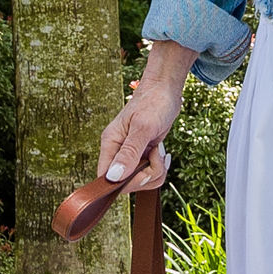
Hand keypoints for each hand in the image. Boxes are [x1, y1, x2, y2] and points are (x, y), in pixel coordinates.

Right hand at [97, 38, 197, 186]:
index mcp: (110, 143)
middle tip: (156, 154)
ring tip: (159, 151)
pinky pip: (149, 174)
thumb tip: (113, 177)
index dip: (124, 182)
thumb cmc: (154, 102)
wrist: (166, 89)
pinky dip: (159, 167)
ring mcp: (130, 154)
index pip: (106, 177)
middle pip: (126, 183)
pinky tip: (162, 152)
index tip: (143, 171)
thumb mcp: (143, 127)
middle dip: (146, 175)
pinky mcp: (142, 155)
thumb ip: (129, 153)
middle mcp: (117, 151)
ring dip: (155, 170)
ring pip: (140, 181)